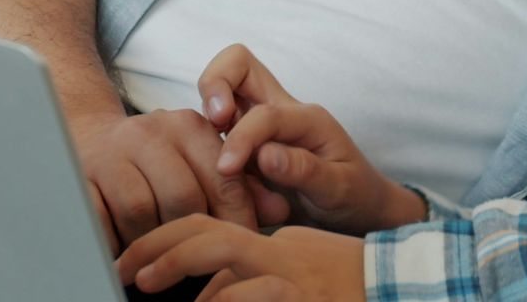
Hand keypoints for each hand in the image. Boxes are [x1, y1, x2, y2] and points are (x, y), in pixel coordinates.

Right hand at [68, 108, 288, 252]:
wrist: (92, 139)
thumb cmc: (161, 160)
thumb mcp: (203, 161)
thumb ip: (244, 185)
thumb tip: (281, 210)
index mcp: (189, 125)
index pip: (223, 175)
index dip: (236, 216)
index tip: (240, 244)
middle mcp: (151, 131)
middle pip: (182, 197)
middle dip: (192, 233)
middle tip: (198, 257)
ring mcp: (112, 152)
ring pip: (141, 211)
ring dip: (152, 240)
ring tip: (159, 253)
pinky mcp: (80, 174)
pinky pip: (101, 219)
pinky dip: (114, 240)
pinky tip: (125, 249)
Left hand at [117, 216, 364, 301]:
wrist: (404, 289)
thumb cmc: (348, 286)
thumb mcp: (296, 271)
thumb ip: (252, 274)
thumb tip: (208, 295)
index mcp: (273, 242)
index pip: (209, 231)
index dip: (166, 243)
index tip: (134, 264)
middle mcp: (278, 252)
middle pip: (206, 233)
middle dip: (156, 246)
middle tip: (123, 270)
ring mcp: (292, 275)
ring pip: (223, 254)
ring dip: (175, 265)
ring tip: (145, 284)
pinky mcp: (302, 296)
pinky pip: (247, 293)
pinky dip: (219, 298)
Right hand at [198, 45, 424, 233]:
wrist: (359, 209)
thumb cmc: (354, 195)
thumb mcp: (339, 188)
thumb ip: (304, 170)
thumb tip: (265, 155)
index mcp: (306, 118)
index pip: (263, 113)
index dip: (241, 137)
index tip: (227, 169)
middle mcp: (281, 110)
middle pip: (238, 64)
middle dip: (214, 83)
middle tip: (212, 123)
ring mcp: (260, 123)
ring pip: (222, 91)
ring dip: (206, 117)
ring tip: (213, 161)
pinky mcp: (246, 142)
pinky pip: (215, 130)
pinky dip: (207, 146)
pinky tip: (219, 182)